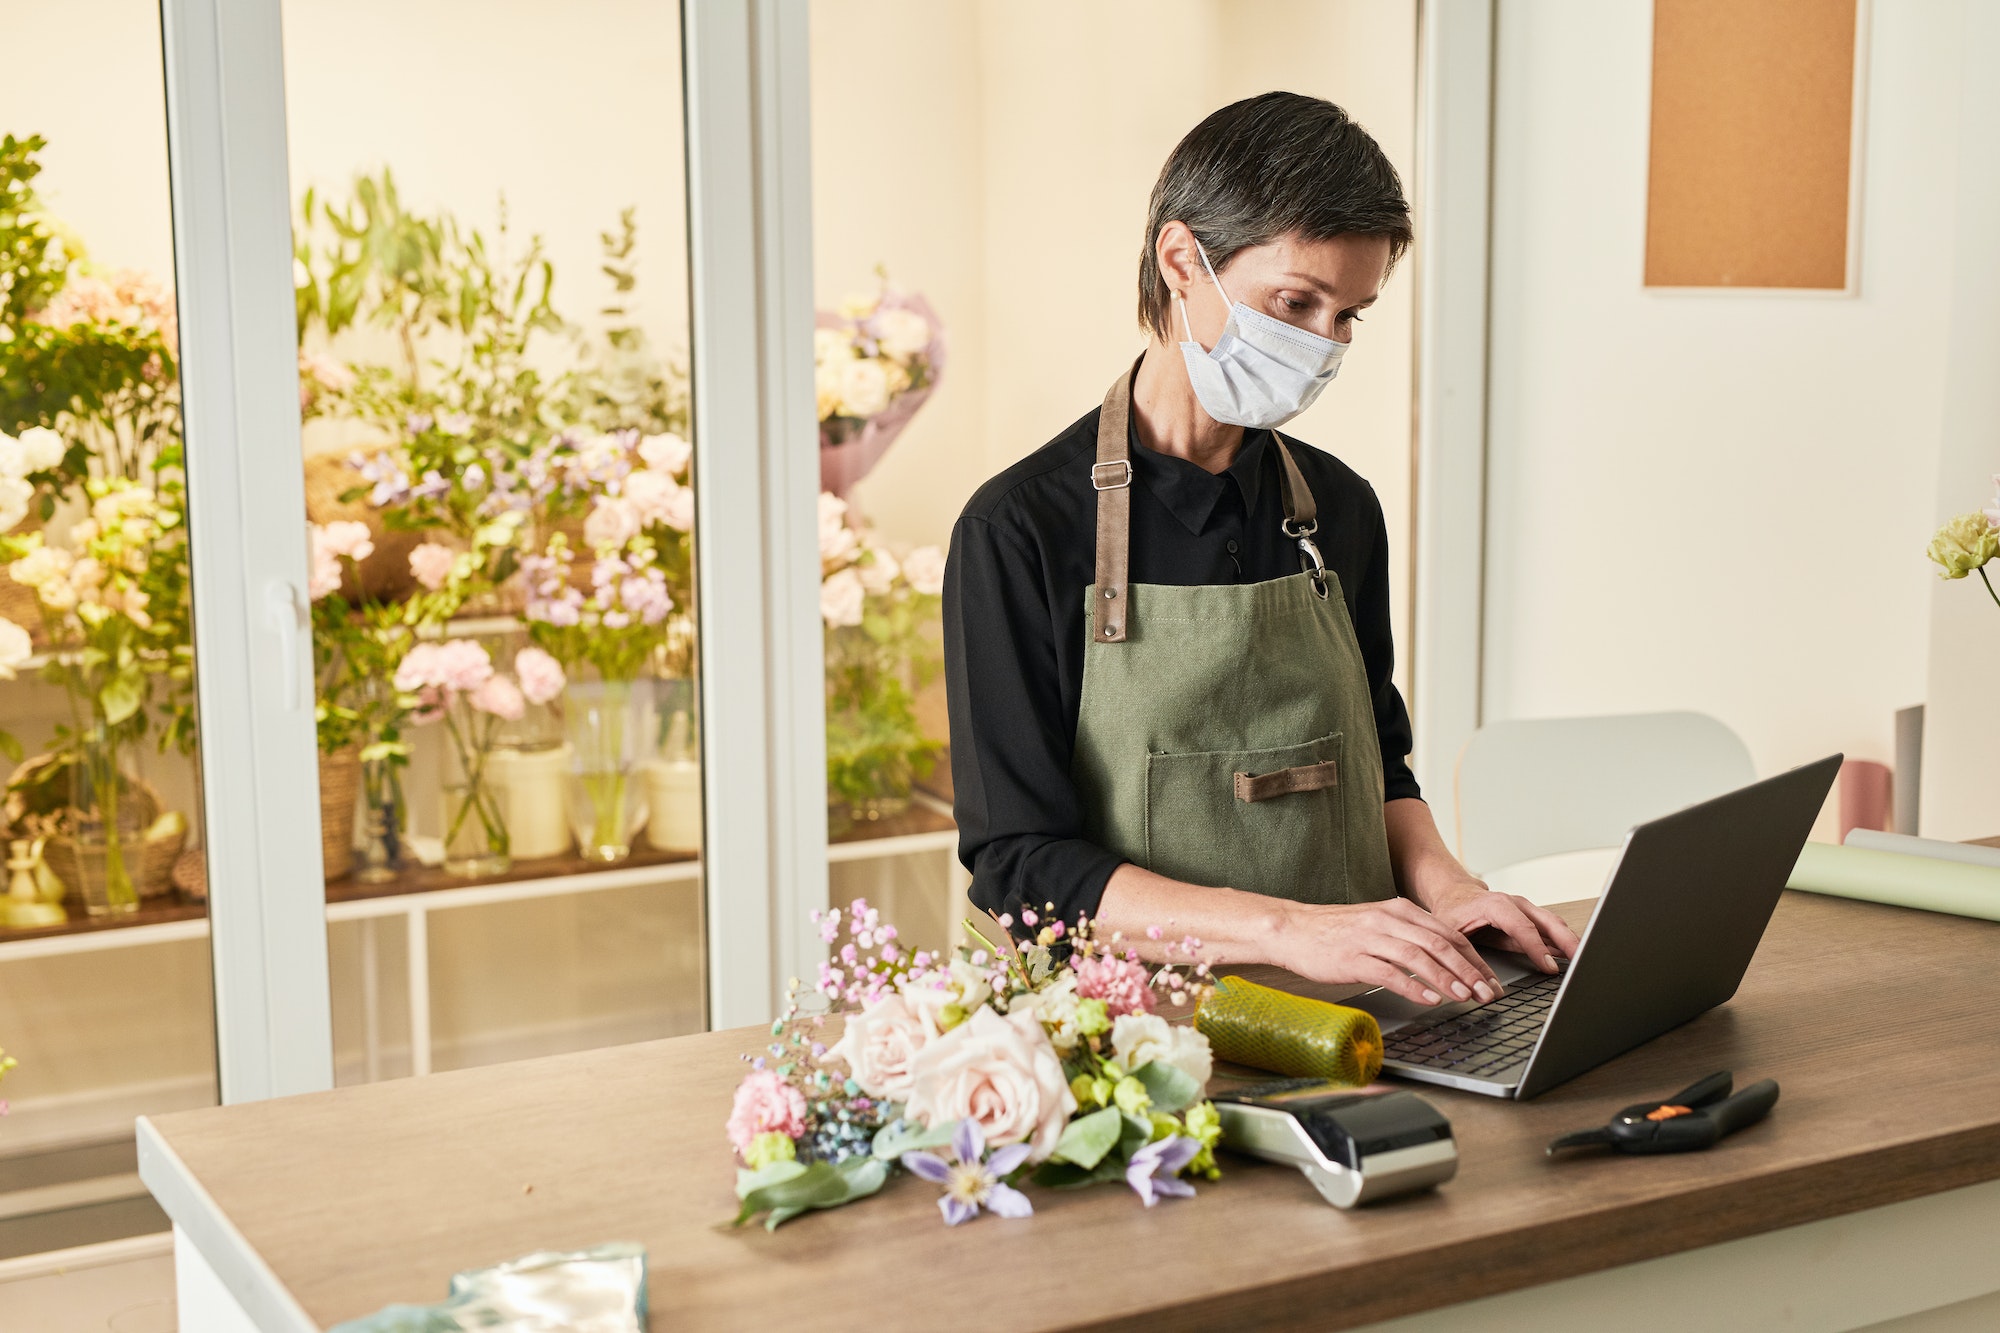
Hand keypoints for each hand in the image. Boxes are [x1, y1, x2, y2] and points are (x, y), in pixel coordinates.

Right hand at [1269, 898, 1504, 1006]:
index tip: (1490, 980)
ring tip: (1465, 997)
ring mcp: (1370, 938)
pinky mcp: (1353, 959)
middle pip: (1440, 944)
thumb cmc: (1335, 931)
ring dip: (1447, 979)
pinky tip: (1429, 999)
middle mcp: (1388, 920)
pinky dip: (1413, 987)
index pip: (1448, 934)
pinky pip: (1390, 973)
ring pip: (1419, 957)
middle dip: (1469, 971)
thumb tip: (1445, 957)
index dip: (1474, 958)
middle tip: (1487, 993)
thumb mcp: (1377, 924)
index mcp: (1399, 910)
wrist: (1292, 929)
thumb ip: (1409, 935)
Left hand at [1420, 876, 1581, 973]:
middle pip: (1548, 922)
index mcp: (1496, 905)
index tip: (1549, 968)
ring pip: (1555, 925)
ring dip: (1570, 942)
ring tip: (1584, 962)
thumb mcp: (1451, 933)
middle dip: (1568, 941)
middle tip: (1582, 962)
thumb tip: (1478, 983)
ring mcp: (1526, 910)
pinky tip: (1572, 957)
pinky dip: (1563, 943)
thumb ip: (1465, 956)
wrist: (1455, 893)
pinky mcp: (1530, 919)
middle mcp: (1516, 904)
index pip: (1522, 927)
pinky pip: (1551, 931)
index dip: (1537, 949)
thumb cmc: (1453, 911)